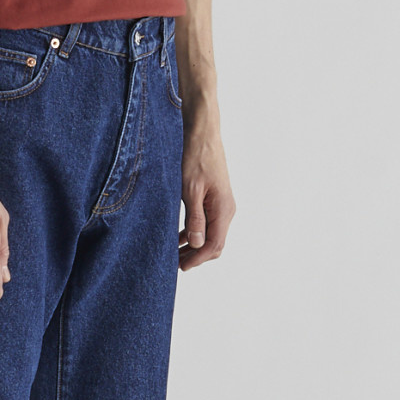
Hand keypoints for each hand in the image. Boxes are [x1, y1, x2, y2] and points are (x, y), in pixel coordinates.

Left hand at [179, 114, 234, 270]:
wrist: (202, 133)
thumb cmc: (195, 157)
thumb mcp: (190, 190)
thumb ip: (195, 218)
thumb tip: (197, 245)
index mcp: (223, 209)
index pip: (214, 245)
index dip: (197, 259)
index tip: (180, 267)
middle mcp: (226, 209)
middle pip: (214, 244)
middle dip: (196, 256)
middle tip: (173, 264)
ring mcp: (221, 204)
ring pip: (209, 234)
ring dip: (193, 246)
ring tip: (173, 254)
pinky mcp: (213, 198)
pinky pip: (206, 222)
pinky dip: (193, 232)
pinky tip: (177, 237)